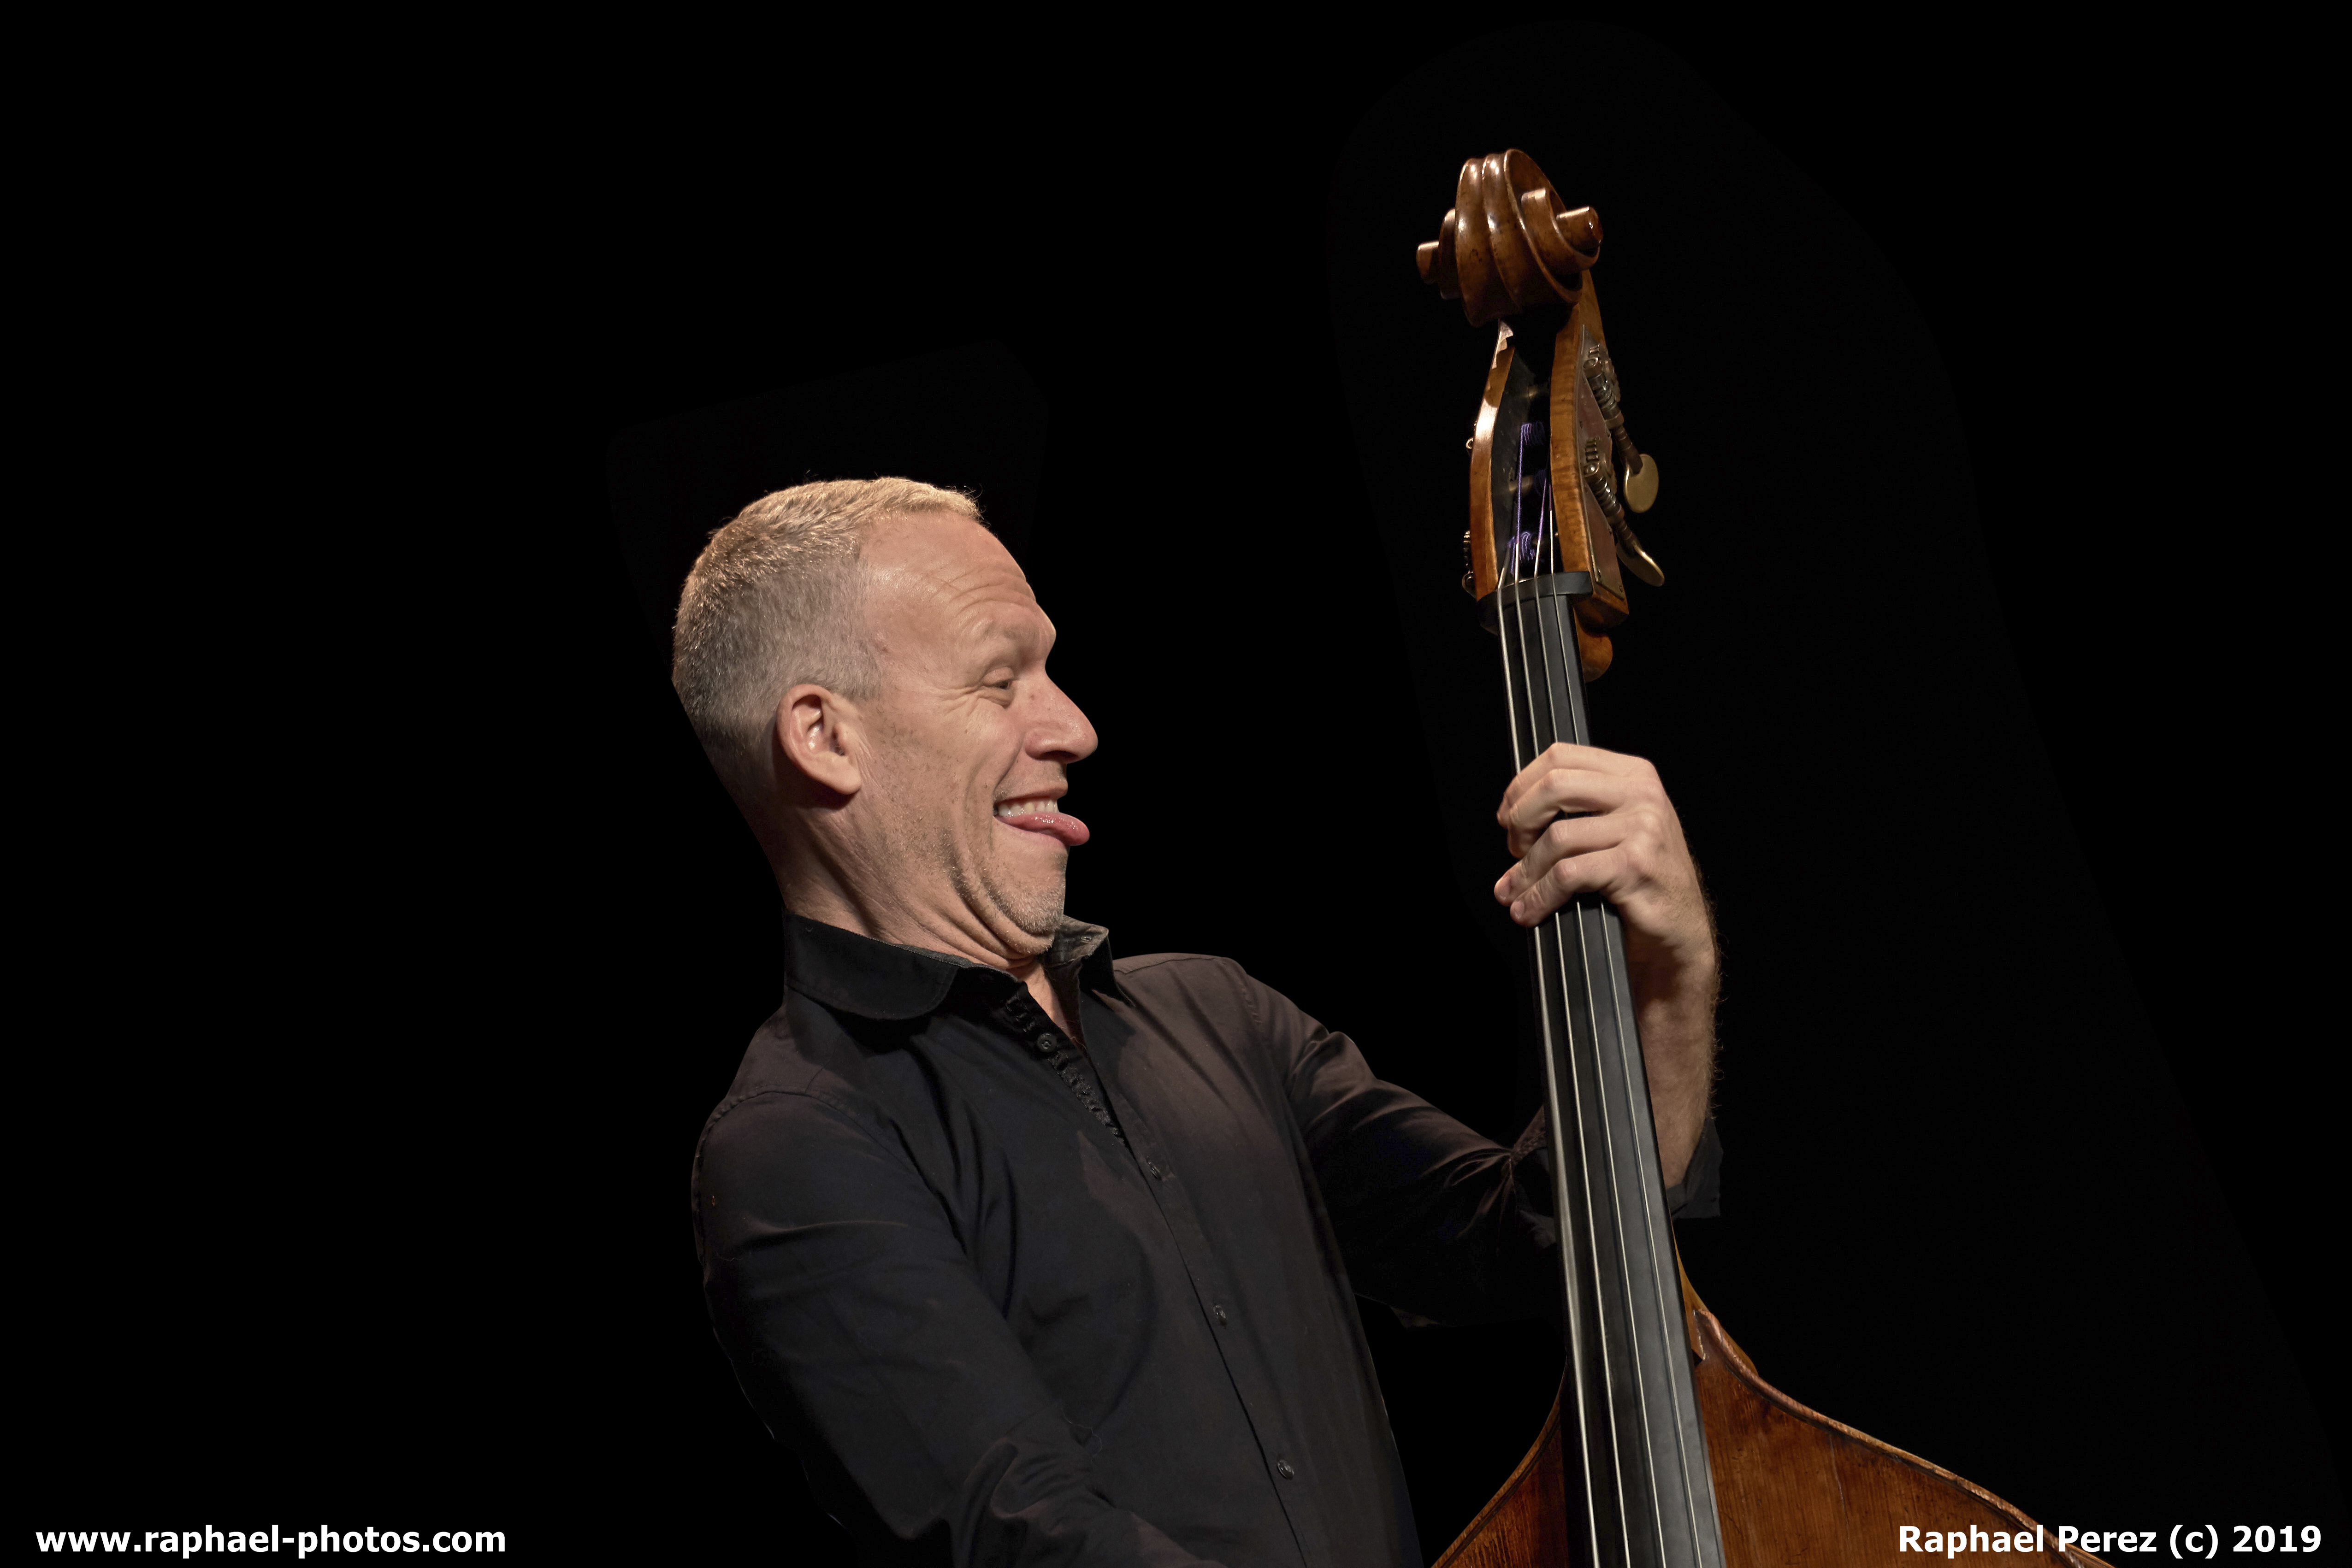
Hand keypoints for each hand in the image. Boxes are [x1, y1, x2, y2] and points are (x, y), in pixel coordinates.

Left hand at [1492, 743, 1717, 1179]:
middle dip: (1520, 818)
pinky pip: (1586, 873)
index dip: (1522, 784)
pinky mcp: (1656, 895)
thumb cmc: (1622, 933)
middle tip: (1510, 858)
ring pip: (1569, 832)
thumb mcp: (1588, 869)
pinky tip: (1532, 915)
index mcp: (1637, 788)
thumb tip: (1505, 829)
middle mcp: (1653, 808)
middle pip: (1561, 780)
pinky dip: (1546, 892)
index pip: (1564, 753)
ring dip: (1531, 868)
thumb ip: (1557, 837)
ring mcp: (1660, 851)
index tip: (1506, 823)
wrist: (1671, 992)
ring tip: (1522, 900)